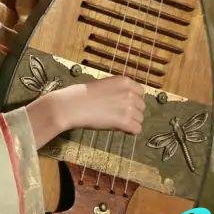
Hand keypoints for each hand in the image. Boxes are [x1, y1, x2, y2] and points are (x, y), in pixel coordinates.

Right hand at [26, 75, 145, 147]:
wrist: (71, 106)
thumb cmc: (81, 95)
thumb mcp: (103, 85)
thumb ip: (117, 91)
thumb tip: (127, 101)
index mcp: (125, 81)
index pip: (141, 93)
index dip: (132, 100)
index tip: (122, 105)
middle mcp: (130, 93)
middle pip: (142, 107)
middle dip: (132, 112)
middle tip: (117, 115)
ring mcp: (129, 108)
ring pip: (140, 119)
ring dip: (130, 122)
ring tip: (115, 122)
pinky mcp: (125, 122)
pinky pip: (137, 130)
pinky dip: (129, 131)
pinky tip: (119, 129)